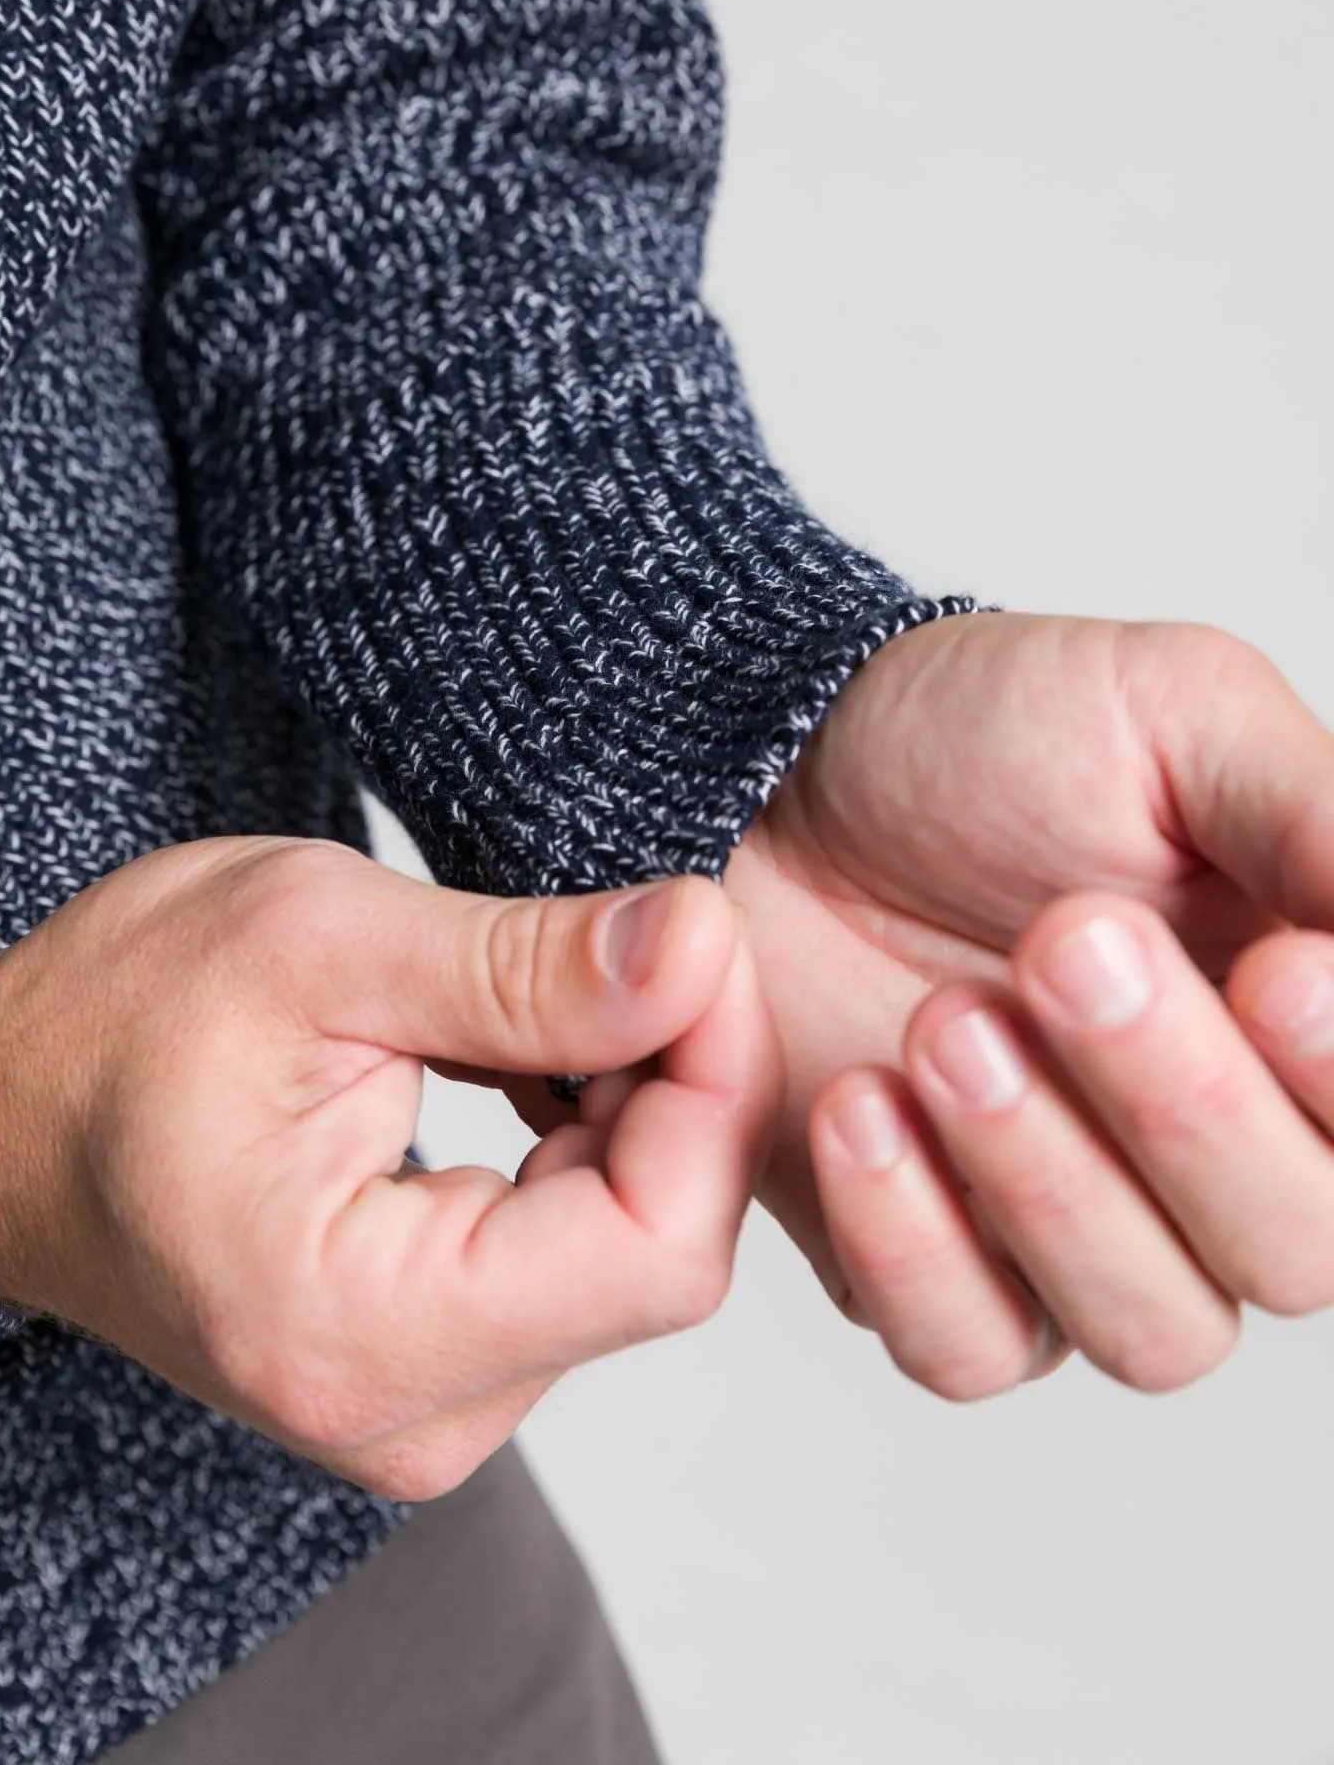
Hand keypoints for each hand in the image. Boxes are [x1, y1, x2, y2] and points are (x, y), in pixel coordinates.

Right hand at [0, 837, 778, 1497]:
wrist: (5, 1115)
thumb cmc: (121, 1020)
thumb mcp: (319, 943)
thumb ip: (524, 965)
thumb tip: (704, 943)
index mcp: (358, 1332)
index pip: (658, 1249)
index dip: (714, 1081)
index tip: (694, 944)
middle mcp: (405, 1419)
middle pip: (663, 1258)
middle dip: (683, 1084)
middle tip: (635, 943)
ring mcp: (427, 1413)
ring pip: (638, 1258)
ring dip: (638, 1111)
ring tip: (559, 998)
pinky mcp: (440, 1378)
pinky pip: (585, 1268)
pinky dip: (593, 1152)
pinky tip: (537, 1067)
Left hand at [724, 611, 1333, 1398]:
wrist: (781, 769)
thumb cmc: (989, 736)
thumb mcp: (1173, 709)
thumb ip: (1317, 817)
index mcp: (1311, 1025)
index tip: (1272, 974)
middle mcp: (1227, 1158)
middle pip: (1297, 1248)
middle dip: (1184, 1106)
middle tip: (1061, 947)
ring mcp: (1087, 1231)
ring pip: (1156, 1330)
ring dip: (1050, 1182)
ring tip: (942, 1025)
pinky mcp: (939, 1269)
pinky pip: (970, 1351)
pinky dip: (917, 1247)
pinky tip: (858, 1105)